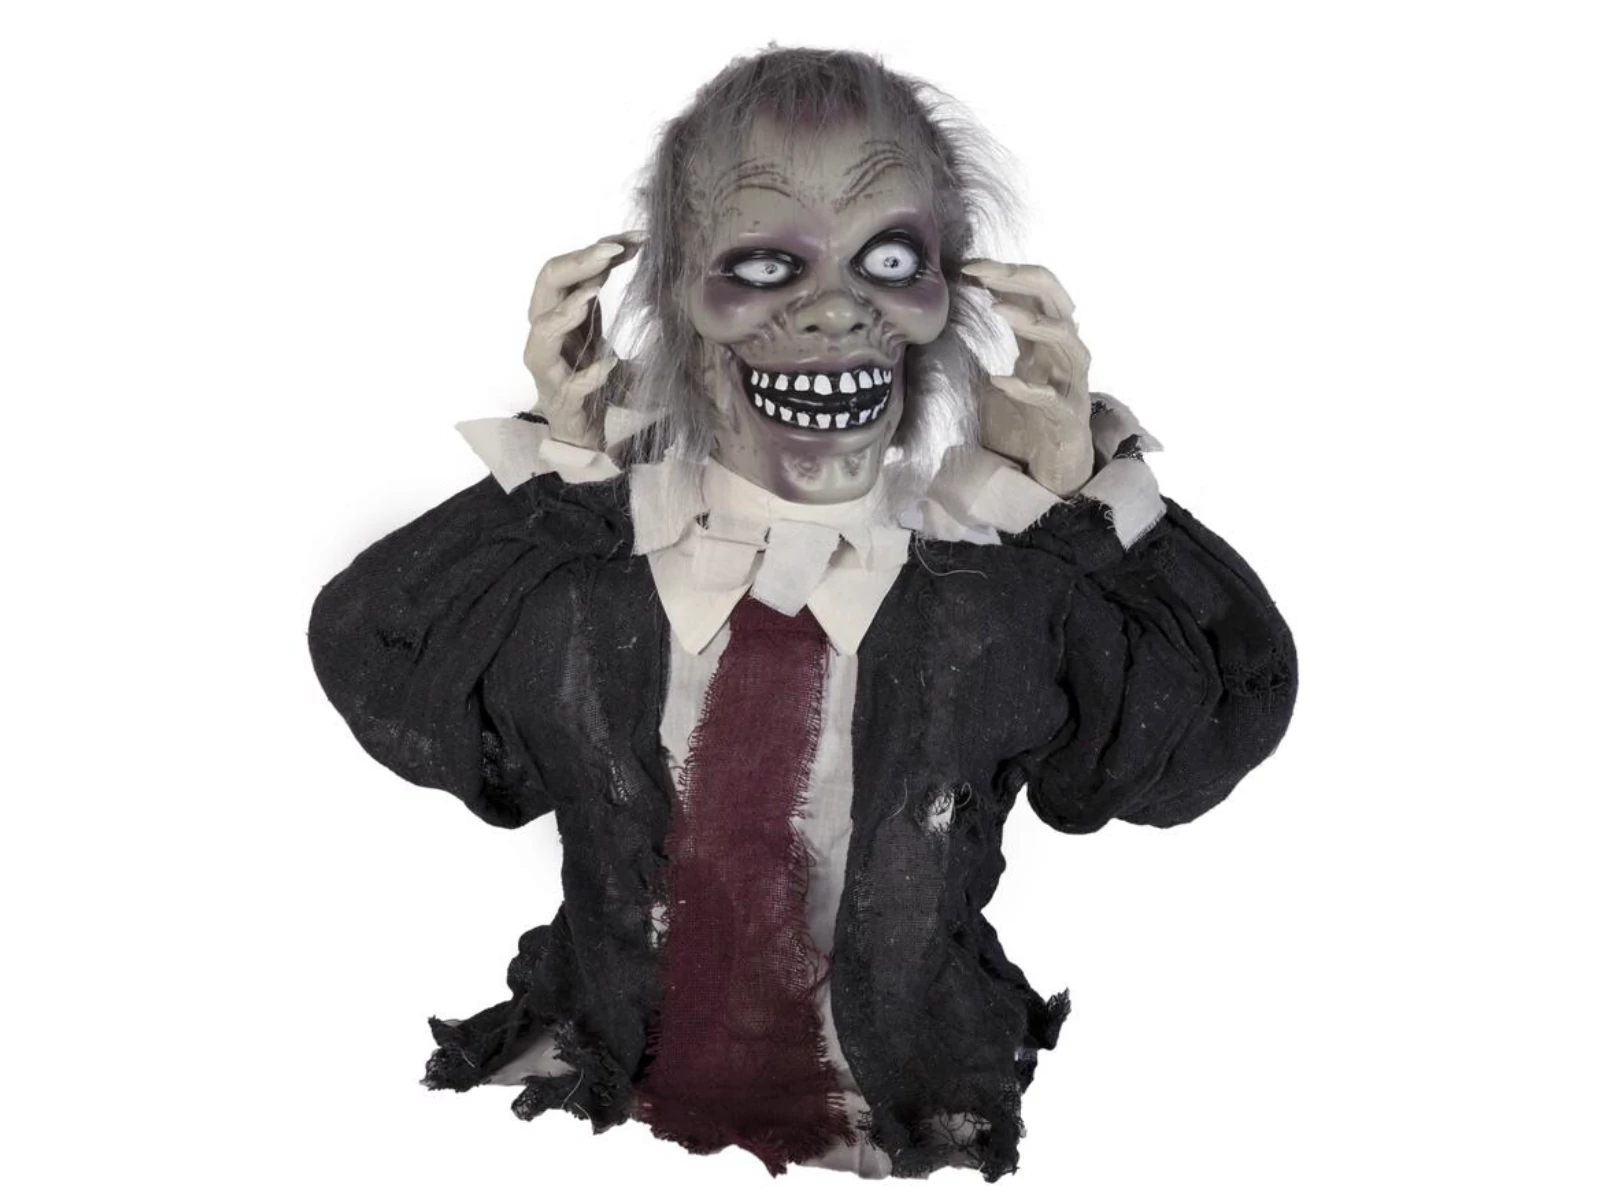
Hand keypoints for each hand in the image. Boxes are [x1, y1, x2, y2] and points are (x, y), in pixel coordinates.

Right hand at [523, 232, 643, 447]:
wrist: (585, 428)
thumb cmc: (589, 372)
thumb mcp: (598, 323)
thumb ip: (602, 287)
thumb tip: (627, 242)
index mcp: (554, 313)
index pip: (562, 269)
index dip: (592, 249)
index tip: (632, 238)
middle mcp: (544, 335)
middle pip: (546, 287)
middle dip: (578, 264)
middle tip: (613, 252)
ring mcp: (548, 368)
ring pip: (543, 332)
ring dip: (566, 311)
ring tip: (592, 295)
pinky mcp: (562, 399)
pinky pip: (572, 384)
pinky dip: (590, 373)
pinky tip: (611, 363)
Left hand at [961, 259, 1094, 496]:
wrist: (1049, 471)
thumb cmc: (1023, 423)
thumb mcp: (993, 380)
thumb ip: (979, 353)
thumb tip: (940, 331)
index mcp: (1045, 341)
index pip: (1035, 291)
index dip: (1006, 273)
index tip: (969, 266)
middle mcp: (1064, 355)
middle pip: (1056, 301)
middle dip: (1022, 281)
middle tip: (986, 273)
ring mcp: (1071, 385)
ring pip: (1067, 340)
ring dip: (1033, 322)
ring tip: (998, 310)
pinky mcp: (1068, 418)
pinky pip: (1053, 398)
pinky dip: (1027, 389)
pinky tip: (999, 381)